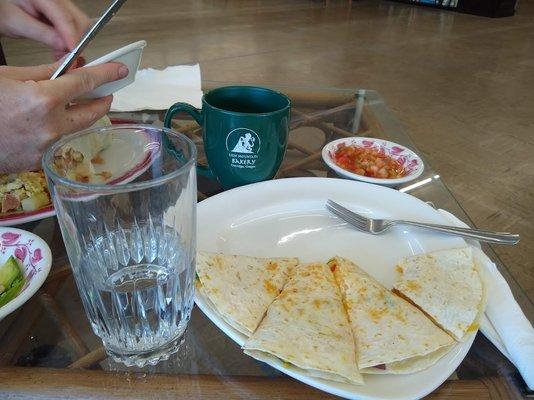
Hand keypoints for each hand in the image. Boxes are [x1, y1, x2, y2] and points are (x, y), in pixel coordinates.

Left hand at [0, 0, 90, 58]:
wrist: (0, 7)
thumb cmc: (2, 10)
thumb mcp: (17, 23)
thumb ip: (42, 33)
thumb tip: (63, 45)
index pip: (65, 17)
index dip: (72, 37)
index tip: (73, 53)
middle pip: (78, 20)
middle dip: (76, 40)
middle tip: (66, 57)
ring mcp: (60, 5)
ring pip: (78, 25)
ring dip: (73, 42)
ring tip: (59, 53)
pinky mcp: (61, 13)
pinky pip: (72, 27)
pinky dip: (69, 40)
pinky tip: (59, 47)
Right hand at [0, 62, 127, 172]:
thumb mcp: (9, 77)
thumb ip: (44, 73)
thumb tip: (70, 67)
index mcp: (43, 100)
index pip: (86, 83)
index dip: (106, 74)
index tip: (120, 70)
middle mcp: (51, 126)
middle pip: (92, 113)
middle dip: (102, 100)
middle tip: (106, 92)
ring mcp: (47, 147)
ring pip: (77, 129)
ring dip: (81, 116)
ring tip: (78, 104)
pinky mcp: (41, 161)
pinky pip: (59, 142)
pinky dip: (60, 130)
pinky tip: (51, 122)